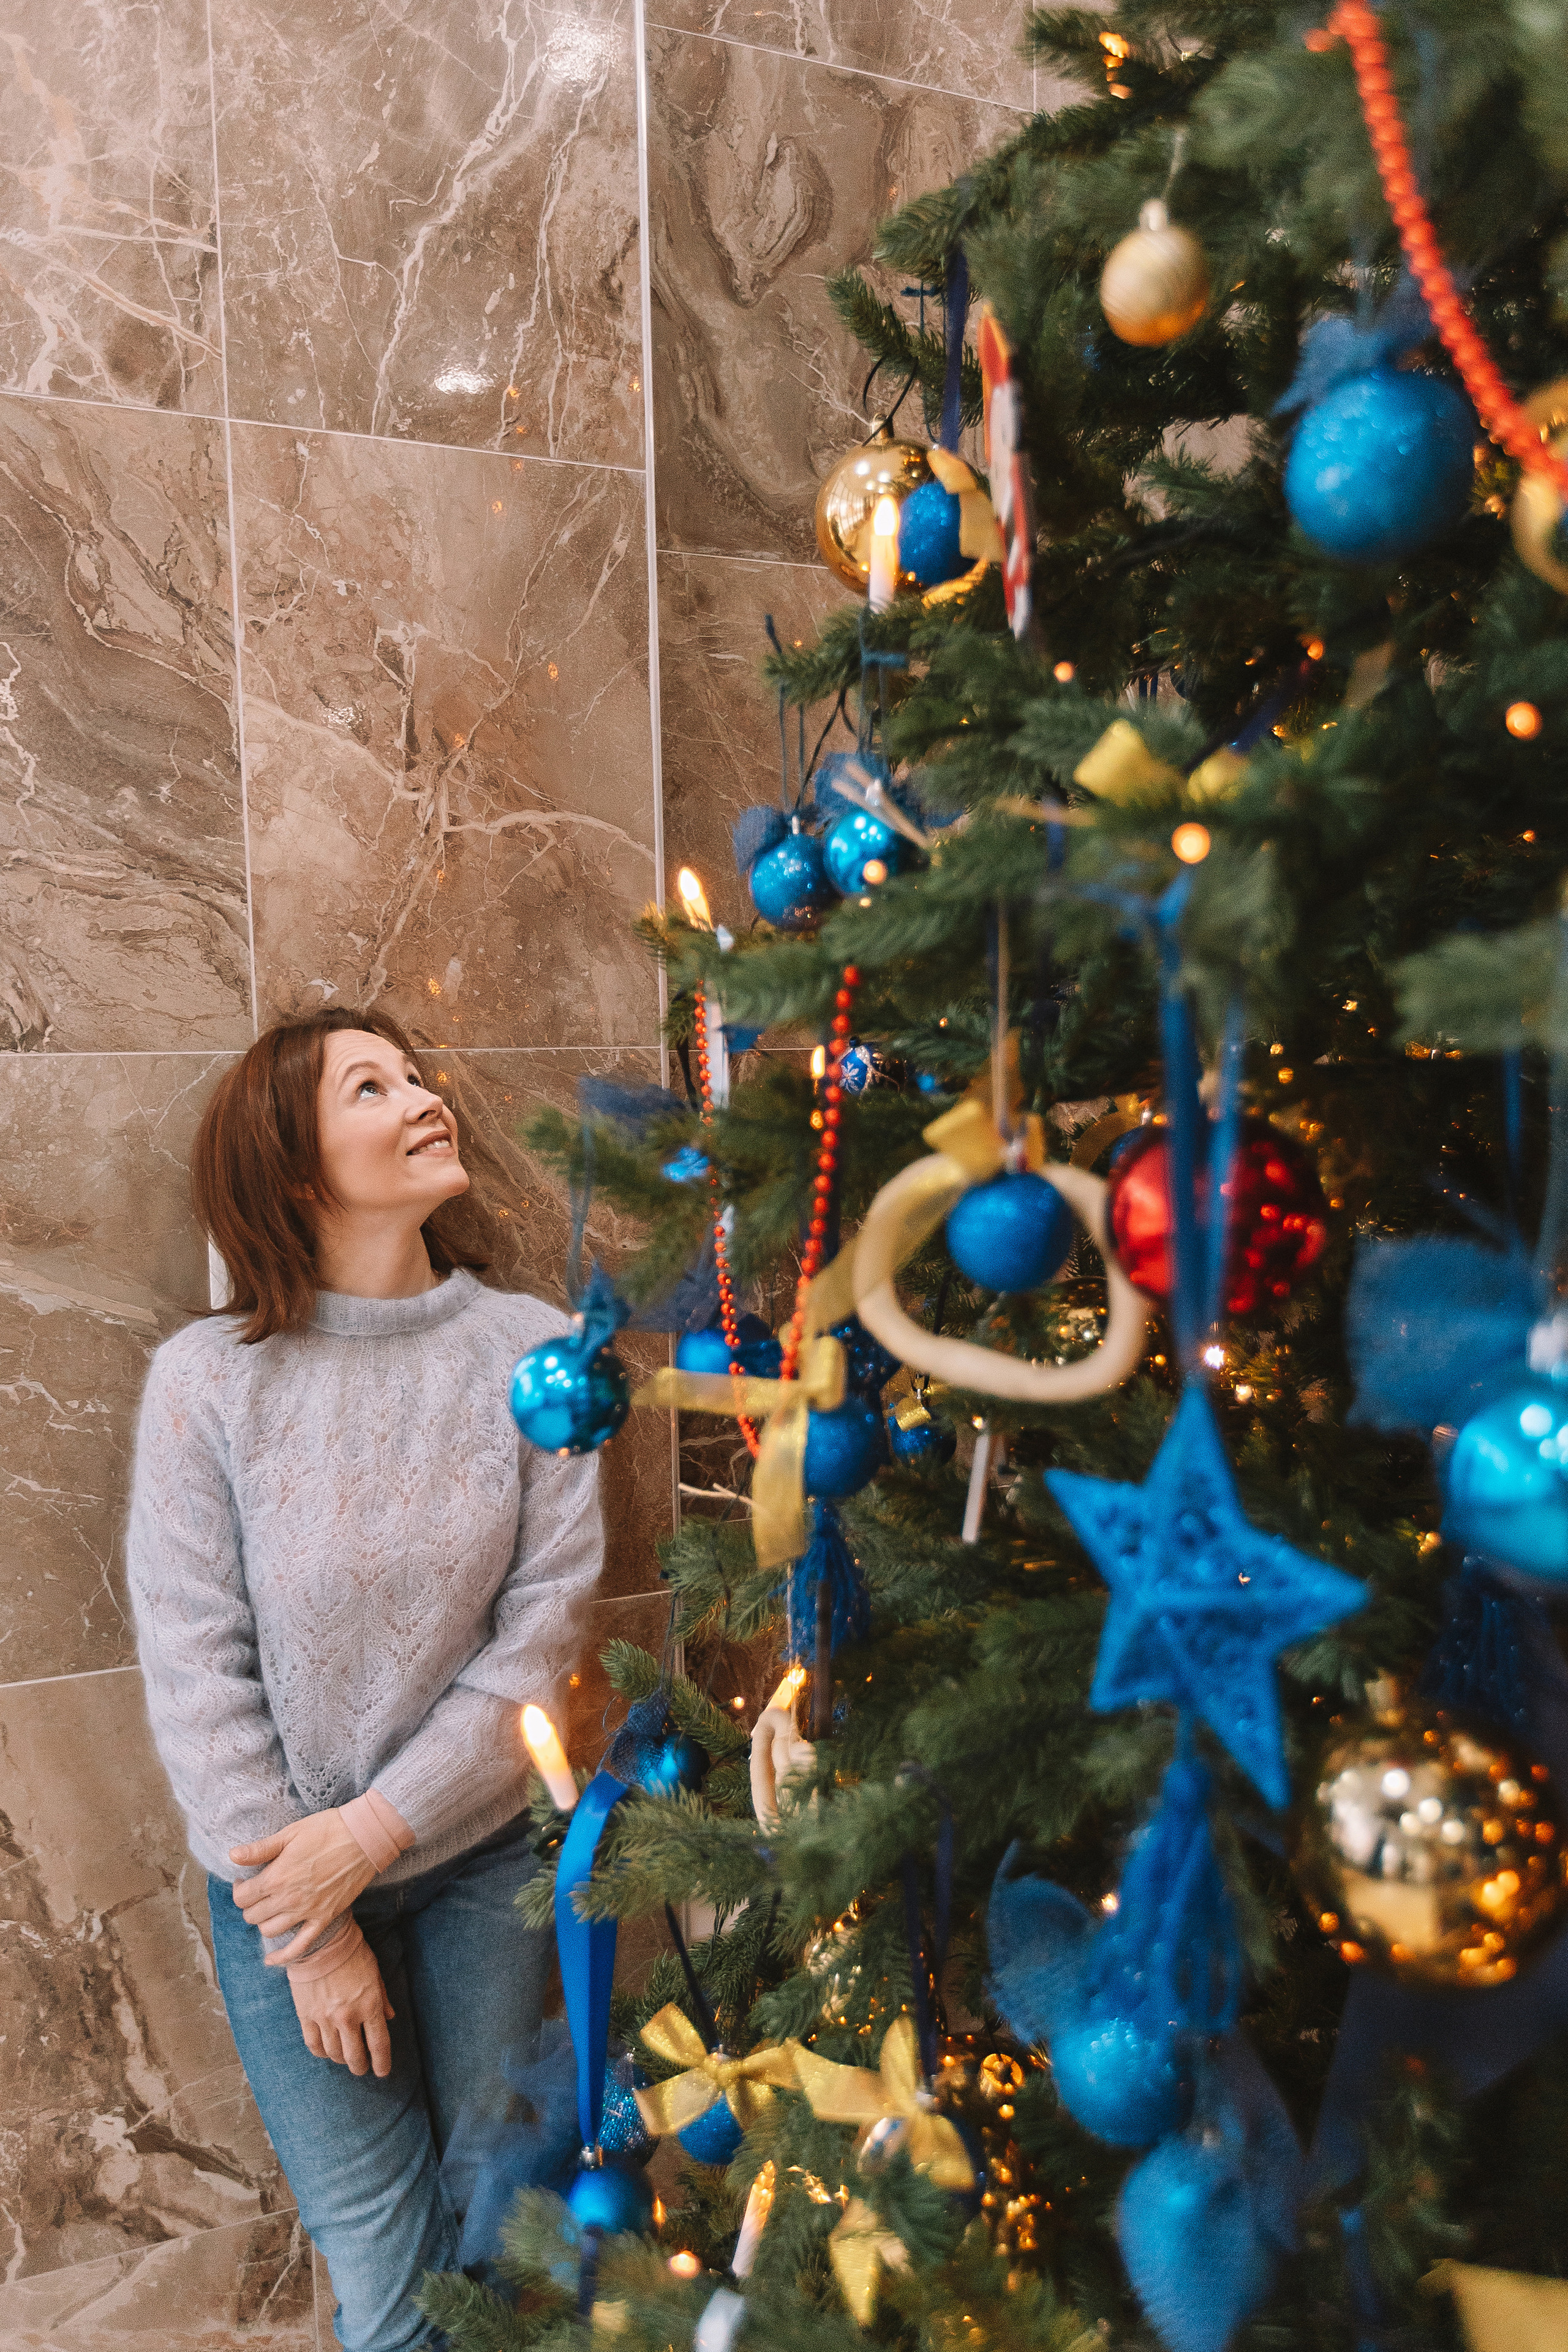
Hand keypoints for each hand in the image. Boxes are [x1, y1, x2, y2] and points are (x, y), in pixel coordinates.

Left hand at [230, 1811, 375, 1964]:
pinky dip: (283, 1956)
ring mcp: (307, 1911)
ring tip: (269, 1909)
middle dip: (250, 1905)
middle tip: (257, 1892)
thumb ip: (260, 1849)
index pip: (242, 1897)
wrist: (365, 1838)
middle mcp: (288, 1899)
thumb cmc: (327, 1829)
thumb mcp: (290, 1833)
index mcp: (277, 1877)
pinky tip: (271, 1960)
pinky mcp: (324, 1918)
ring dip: (264, 1922)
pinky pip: (299, 1946)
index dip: (238, 1889)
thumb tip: (232, 1855)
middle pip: (252, 1915)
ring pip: (270, 1931)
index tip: (244, 1880)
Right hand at [289, 1929, 394, 2076]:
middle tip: (362, 2068)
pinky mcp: (306, 2016)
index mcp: (369, 2005)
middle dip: (360, 2066)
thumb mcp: (375, 1972)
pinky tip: (326, 2051)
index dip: (382, 2063)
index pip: (379, 2044)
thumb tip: (390, 2017)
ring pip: (334, 2054)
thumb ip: (382, 1998)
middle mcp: (348, 2016)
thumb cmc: (353, 1953)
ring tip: (345, 2058)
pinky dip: (321, 2053)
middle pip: (355, 2056)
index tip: (382, 2072)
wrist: (321, 1940)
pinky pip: (313, 2045)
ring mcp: (325, 2018)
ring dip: (341, 2060)